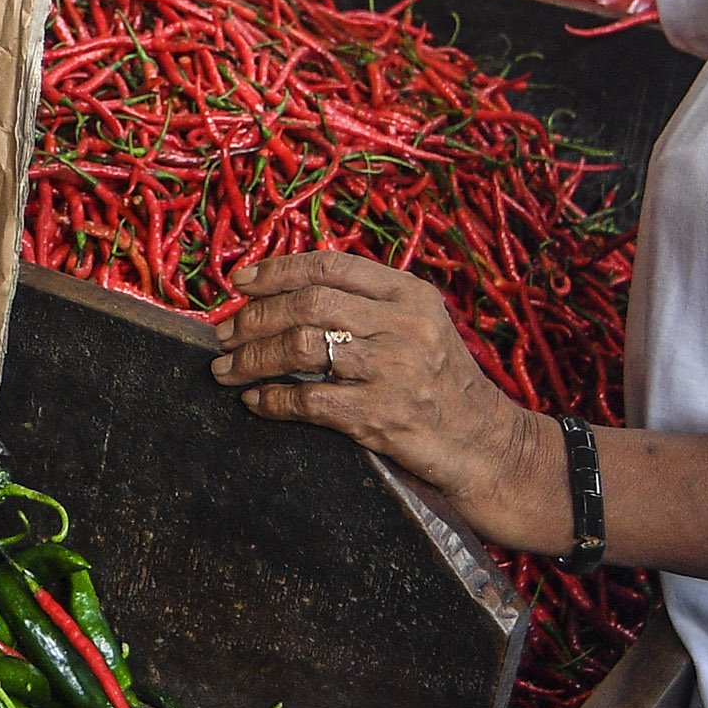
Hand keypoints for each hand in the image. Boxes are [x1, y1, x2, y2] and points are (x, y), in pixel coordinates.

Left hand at [209, 251, 554, 538]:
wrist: (484, 442)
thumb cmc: (439, 381)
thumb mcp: (417, 325)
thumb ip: (366, 303)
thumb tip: (283, 291)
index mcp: (409, 293)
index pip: (331, 265)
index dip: (277, 269)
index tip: (239, 282)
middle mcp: (405, 325)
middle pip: (309, 304)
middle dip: (255, 318)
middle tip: (224, 335)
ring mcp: (395, 371)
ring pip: (302, 348)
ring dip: (253, 359)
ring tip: (226, 370)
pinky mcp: (383, 416)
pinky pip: (309, 400)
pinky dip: (272, 400)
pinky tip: (256, 402)